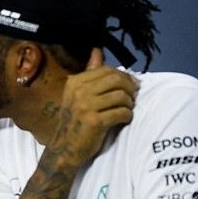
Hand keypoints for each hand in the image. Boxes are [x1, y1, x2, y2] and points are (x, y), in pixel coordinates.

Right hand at [47, 48, 137, 165]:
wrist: (65, 148)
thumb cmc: (75, 120)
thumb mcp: (77, 94)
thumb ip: (89, 73)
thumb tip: (97, 50)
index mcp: (75, 82)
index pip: (106, 70)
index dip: (123, 76)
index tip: (130, 85)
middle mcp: (79, 92)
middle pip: (116, 80)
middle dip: (130, 88)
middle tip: (132, 97)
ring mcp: (86, 107)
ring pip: (121, 96)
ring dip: (129, 104)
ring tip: (127, 109)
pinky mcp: (95, 122)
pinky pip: (122, 112)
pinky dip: (127, 116)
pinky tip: (123, 119)